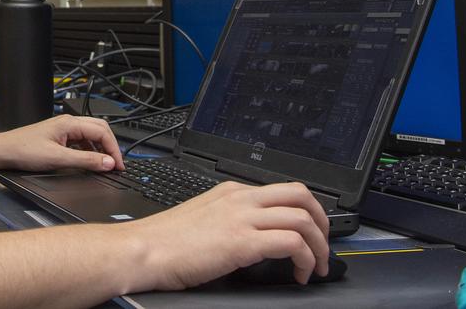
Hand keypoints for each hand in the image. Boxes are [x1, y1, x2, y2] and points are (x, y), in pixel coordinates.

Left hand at [0, 114, 124, 174]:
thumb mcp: (58, 159)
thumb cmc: (23, 150)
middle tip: (116, 164)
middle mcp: (68, 123)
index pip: (102, 131)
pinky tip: (90, 160)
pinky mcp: (58, 137)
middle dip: (111, 146)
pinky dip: (90, 150)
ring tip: (106, 164)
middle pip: (100, 129)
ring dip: (101, 148)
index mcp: (69, 123)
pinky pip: (81, 140)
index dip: (114, 149)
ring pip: (91, 134)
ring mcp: (63, 129)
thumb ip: (85, 161)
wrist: (3, 151)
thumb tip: (107, 162)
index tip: (119, 164)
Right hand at [124, 180, 330, 289]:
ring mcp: (241, 217)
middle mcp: (239, 198)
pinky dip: (306, 260)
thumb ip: (229, 221)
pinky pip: (292, 243)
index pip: (282, 191)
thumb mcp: (203, 220)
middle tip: (322, 247)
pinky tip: (300, 274)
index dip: (305, 213)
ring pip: (303, 217)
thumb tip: (253, 239)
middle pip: (300, 195)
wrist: (143, 250)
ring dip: (319, 245)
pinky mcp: (242, 241)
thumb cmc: (165, 242)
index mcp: (230, 192)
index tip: (309, 235)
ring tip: (316, 266)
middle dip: (322, 222)